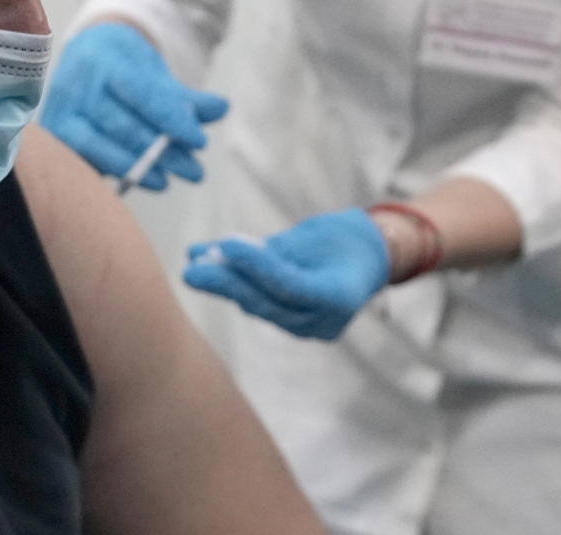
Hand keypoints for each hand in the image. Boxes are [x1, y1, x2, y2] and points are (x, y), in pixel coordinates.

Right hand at [40, 23, 228, 189]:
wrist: (83, 56)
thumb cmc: (124, 65)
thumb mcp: (155, 70)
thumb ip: (185, 95)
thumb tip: (222, 108)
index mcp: (104, 58)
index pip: (141, 93)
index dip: (171, 118)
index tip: (199, 141)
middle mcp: (75, 84)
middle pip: (122, 125)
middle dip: (161, 152)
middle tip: (195, 172)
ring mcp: (60, 112)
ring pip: (99, 146)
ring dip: (139, 167)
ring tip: (169, 180)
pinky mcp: (54, 137)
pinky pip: (85, 161)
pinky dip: (116, 172)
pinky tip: (143, 180)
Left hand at [183, 209, 388, 338]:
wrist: (369, 258)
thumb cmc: (347, 239)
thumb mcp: (316, 235)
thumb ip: (273, 249)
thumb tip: (224, 251)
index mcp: (339, 297)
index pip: (289, 285)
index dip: (256, 265)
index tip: (225, 244)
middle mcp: (322, 320)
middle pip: (267, 301)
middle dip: (226, 284)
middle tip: (191, 271)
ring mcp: (306, 326)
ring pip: (258, 304)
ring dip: (225, 284)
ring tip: (194, 266)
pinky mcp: (291, 321)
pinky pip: (259, 301)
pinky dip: (233, 285)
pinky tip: (204, 267)